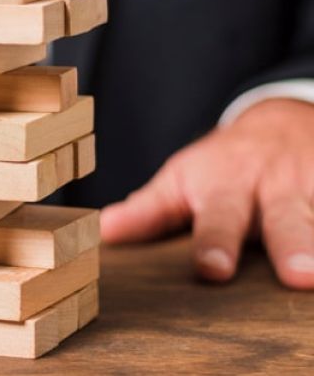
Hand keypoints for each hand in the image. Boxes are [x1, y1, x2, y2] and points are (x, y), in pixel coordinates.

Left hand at [101, 98, 313, 289]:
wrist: (280, 121)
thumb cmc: (223, 164)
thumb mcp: (182, 180)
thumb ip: (150, 211)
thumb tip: (104, 234)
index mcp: (226, 187)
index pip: (218, 219)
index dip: (214, 245)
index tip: (212, 270)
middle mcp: (276, 185)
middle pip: (286, 218)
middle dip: (295, 245)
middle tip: (299, 276)